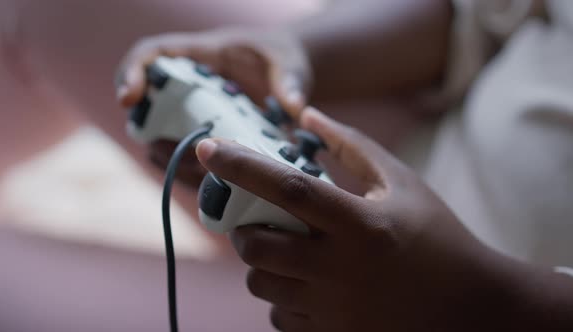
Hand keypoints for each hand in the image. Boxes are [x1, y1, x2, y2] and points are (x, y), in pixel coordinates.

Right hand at [116, 28, 311, 186]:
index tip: (128, 98)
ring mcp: (195, 111)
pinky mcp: (206, 134)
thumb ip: (291, 80)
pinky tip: (211, 184)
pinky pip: (187, 153)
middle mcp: (191, 84)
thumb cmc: (282, 56)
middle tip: (168, 147)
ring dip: (171, 154)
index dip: (133, 72)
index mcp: (203, 54)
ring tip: (197, 169)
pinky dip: (192, 171)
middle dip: (149, 128)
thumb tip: (293, 107)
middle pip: (149, 101)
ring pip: (163, 133)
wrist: (288, 71)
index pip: (154, 54)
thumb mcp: (290, 62)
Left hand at [195, 107, 502, 330]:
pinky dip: (282, 297)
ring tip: (290, 253)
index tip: (207, 148)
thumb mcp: (401, 182)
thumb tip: (307, 114)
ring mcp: (334, 309)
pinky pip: (279, 316)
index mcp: (361, 224)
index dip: (240, 165)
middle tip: (259, 221)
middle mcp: (341, 269)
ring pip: (262, 285)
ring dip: (263, 264)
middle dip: (245, 231)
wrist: (470, 308)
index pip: (287, 188)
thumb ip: (352, 145)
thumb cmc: (436, 236)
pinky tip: (309, 285)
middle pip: (258, 246)